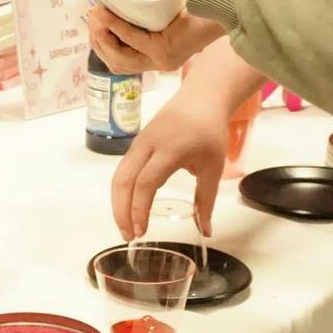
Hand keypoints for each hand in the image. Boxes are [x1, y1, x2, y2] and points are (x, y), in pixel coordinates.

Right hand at [88, 7, 223, 73]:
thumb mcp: (165, 8)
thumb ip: (146, 9)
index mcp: (157, 57)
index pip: (118, 61)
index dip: (100, 44)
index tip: (92, 22)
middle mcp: (160, 64)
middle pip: (115, 63)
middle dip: (97, 42)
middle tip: (90, 17)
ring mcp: (163, 60)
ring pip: (120, 57)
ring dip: (103, 36)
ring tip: (94, 15)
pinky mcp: (166, 51)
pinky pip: (133, 40)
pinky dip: (116, 27)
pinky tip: (106, 15)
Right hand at [109, 82, 237, 239]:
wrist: (202, 97)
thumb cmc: (210, 132)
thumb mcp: (214, 168)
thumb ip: (206, 202)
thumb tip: (206, 232)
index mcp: (169, 150)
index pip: (146, 183)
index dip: (140, 209)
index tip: (141, 231)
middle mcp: (147, 145)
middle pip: (123, 180)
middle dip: (121, 210)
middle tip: (128, 235)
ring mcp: (139, 142)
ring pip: (119, 175)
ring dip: (118, 202)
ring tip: (126, 226)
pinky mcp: (137, 143)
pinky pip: (124, 169)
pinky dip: (122, 190)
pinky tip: (129, 206)